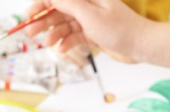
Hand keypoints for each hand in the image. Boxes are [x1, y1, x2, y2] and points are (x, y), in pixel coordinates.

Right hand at [25, 0, 149, 63]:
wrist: (140, 45)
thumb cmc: (120, 29)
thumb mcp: (90, 15)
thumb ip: (68, 4)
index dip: (41, 4)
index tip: (29, 15)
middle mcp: (87, 5)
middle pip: (58, 10)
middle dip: (44, 21)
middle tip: (30, 32)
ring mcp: (89, 19)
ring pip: (64, 24)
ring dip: (54, 34)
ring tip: (47, 44)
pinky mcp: (92, 32)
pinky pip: (73, 36)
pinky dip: (66, 42)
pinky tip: (61, 48)